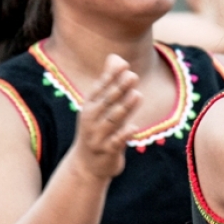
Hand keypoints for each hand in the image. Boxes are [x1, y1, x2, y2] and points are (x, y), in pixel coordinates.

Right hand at [69, 55, 141, 180]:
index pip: (100, 88)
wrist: (86, 166)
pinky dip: (124, 135)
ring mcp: (97, 137)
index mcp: (89, 106)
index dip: (111, 76)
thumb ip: (108, 82)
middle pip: (107, 102)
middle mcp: (91, 120)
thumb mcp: (99, 106)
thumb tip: (117, 57)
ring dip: (124, 108)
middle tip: (133, 76)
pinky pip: (116, 142)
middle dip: (119, 89)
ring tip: (137, 95)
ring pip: (112, 121)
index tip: (124, 64)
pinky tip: (133, 127)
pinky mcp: (106, 152)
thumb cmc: (97, 129)